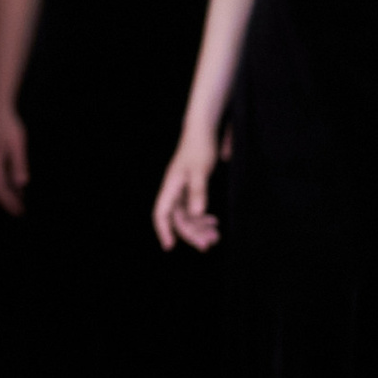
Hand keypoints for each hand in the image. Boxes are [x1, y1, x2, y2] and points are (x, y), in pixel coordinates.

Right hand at [0, 104, 27, 216]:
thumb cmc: (8, 126)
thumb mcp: (17, 145)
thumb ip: (18, 165)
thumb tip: (21, 185)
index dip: (9, 202)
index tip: (19, 212)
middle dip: (7, 202)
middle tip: (21, 213)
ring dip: (6, 194)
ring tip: (19, 203)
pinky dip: (4, 185)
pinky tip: (14, 187)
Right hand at [154, 136, 218, 251]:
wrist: (203, 130)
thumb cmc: (199, 147)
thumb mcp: (200, 170)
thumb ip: (198, 191)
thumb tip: (196, 213)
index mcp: (171, 186)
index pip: (161, 213)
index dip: (164, 230)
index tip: (170, 246)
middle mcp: (174, 190)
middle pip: (178, 219)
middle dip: (192, 234)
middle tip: (208, 245)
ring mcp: (182, 190)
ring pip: (188, 216)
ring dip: (200, 228)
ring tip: (216, 236)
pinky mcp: (191, 188)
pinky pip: (194, 209)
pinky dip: (203, 218)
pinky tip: (213, 222)